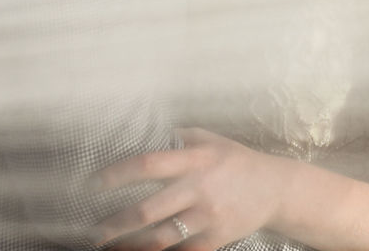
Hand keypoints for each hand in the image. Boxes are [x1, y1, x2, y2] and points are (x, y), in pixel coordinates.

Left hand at [92, 128, 291, 250]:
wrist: (276, 188)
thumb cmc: (237, 160)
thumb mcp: (212, 140)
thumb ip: (180, 137)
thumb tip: (145, 129)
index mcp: (195, 159)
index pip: (148, 165)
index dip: (117, 175)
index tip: (93, 184)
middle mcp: (200, 188)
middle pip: (148, 210)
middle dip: (115, 224)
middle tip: (93, 231)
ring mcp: (208, 216)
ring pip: (161, 238)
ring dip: (131, 246)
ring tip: (110, 249)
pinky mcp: (217, 238)